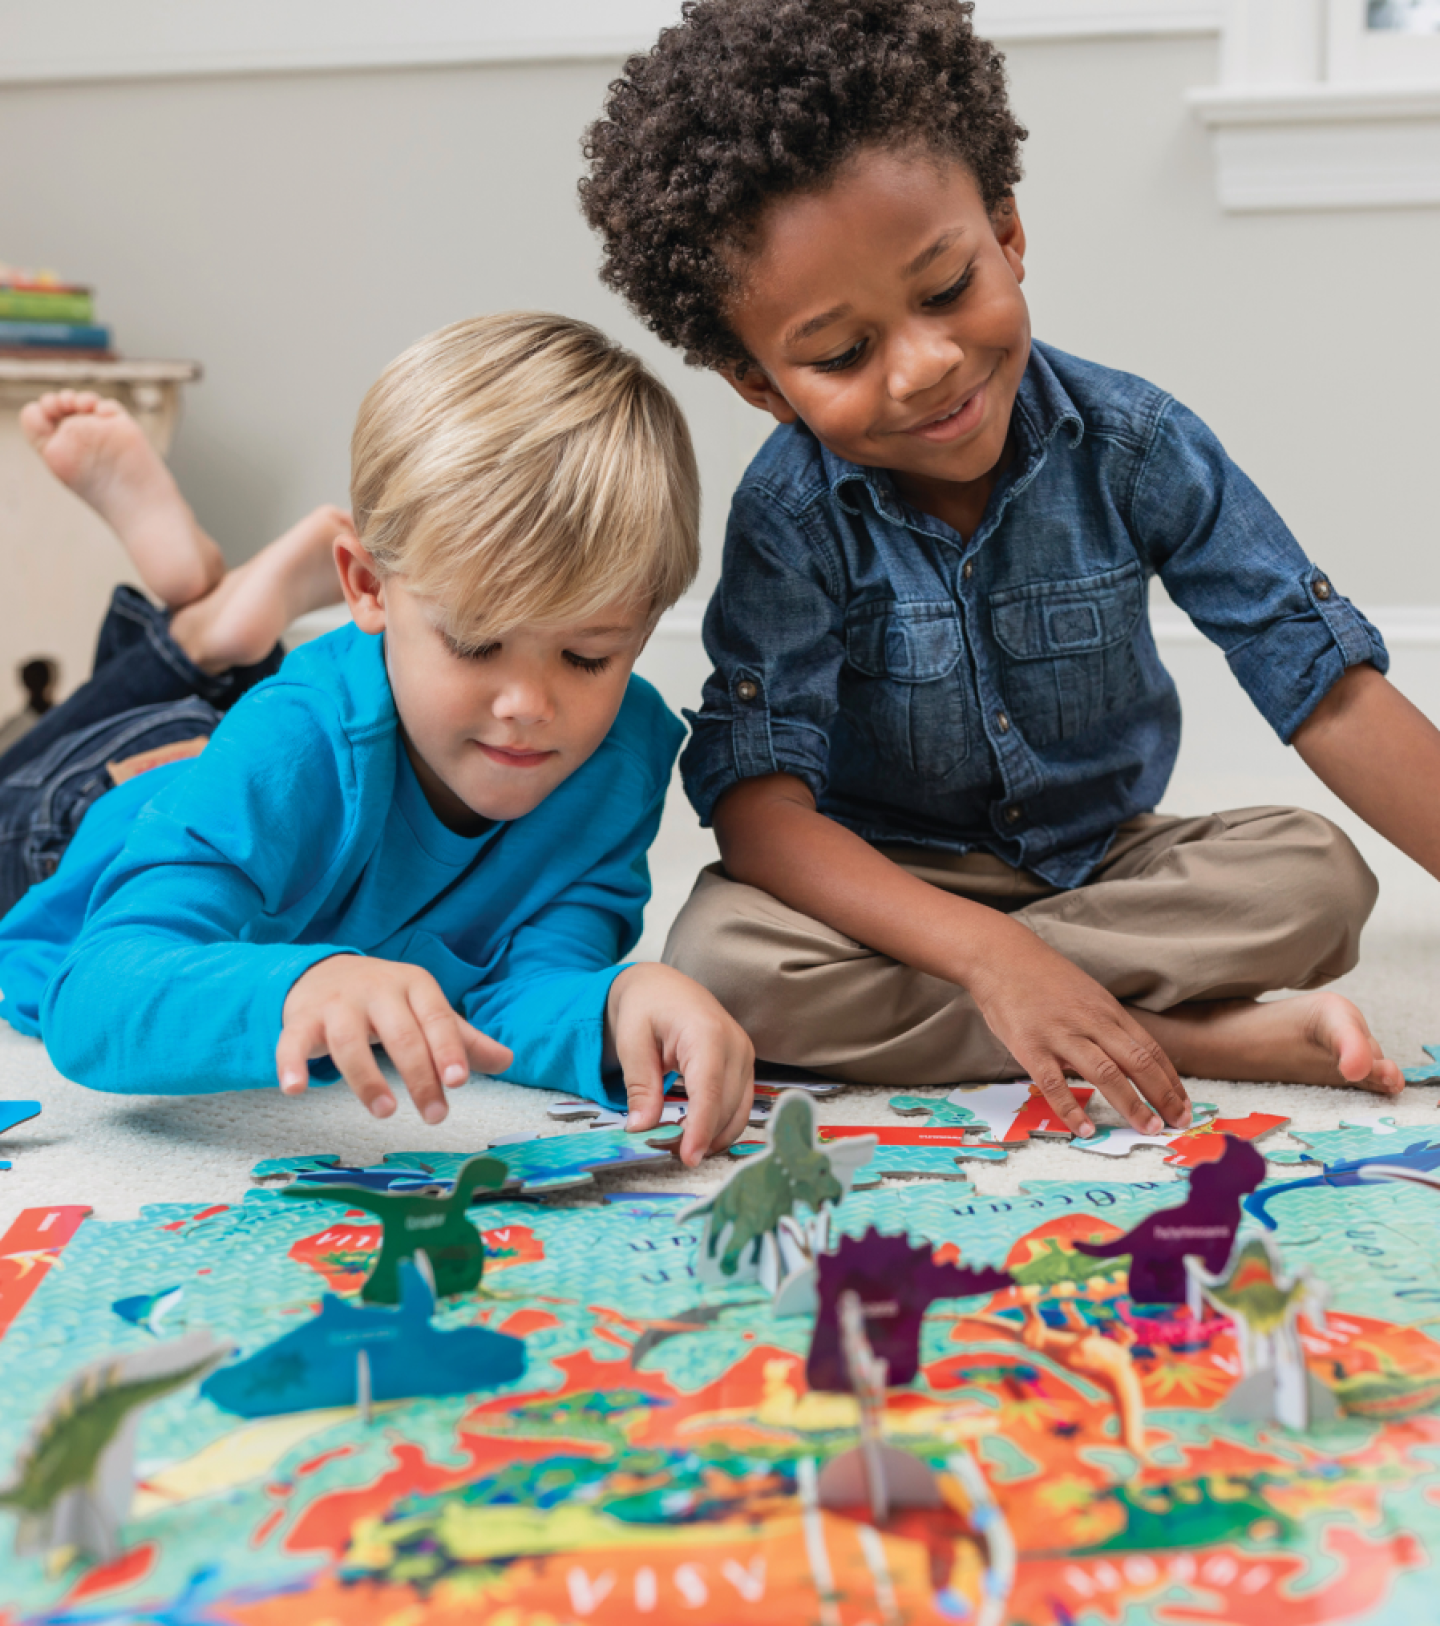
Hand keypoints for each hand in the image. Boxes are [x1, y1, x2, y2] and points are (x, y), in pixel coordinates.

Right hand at [277, 955, 512, 1122]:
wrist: (324, 971)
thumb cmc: (387, 1000)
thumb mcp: (426, 1010)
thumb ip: (462, 1038)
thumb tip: (507, 1060)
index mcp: (414, 985)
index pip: (436, 1018)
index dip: (448, 1049)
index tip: (459, 1082)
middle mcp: (376, 990)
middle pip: (400, 1034)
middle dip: (419, 1076)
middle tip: (435, 1115)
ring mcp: (337, 1004)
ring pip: (349, 1041)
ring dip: (367, 1079)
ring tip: (386, 1112)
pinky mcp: (301, 1019)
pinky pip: (292, 1042)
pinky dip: (291, 1064)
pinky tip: (296, 1090)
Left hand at [605, 963, 754, 1166]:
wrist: (662, 985)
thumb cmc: (646, 1005)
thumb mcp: (631, 1041)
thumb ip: (639, 1085)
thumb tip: (641, 1128)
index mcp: (706, 1032)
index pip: (709, 1090)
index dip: (700, 1127)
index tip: (687, 1157)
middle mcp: (735, 1043)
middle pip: (726, 1105)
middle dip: (702, 1137)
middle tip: (668, 1155)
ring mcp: (744, 1054)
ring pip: (739, 1110)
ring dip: (713, 1135)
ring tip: (680, 1148)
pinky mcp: (744, 1065)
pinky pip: (740, 1104)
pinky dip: (720, 1124)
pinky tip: (695, 1134)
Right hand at [965, 922, 1191, 1136]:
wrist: (1000, 955)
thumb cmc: (1042, 978)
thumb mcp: (1085, 994)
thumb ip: (1104, 1024)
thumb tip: (1124, 1058)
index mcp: (1107, 1010)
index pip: (1150, 1049)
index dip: (1170, 1080)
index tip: (1183, 1105)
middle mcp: (1091, 1022)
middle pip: (1137, 1061)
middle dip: (1162, 1095)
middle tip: (1178, 1123)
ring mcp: (1061, 1034)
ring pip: (1106, 1073)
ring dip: (1131, 1104)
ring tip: (1148, 1128)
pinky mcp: (1031, 1046)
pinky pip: (1054, 1083)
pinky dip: (1071, 1109)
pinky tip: (1086, 1129)